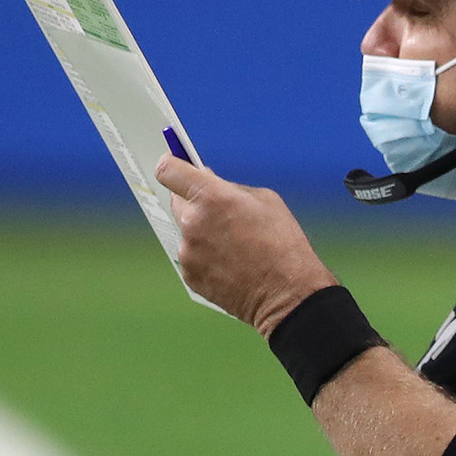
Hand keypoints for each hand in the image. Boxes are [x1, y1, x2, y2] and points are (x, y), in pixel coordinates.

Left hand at [155, 154, 337, 337]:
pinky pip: (191, 255)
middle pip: (176, 199)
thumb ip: (229, 187)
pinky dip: (204, 254)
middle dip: (193, 200)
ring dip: (201, 230)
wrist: (286, 293)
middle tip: (217, 208)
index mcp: (211, 196)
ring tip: (232, 242)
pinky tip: (230, 261)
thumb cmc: (282, 242)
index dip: (170, 164)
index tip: (173, 163)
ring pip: (186, 230)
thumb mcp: (264, 199)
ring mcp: (188, 251)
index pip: (169, 171)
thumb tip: (206, 181)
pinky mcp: (189, 274)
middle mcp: (192, 222)